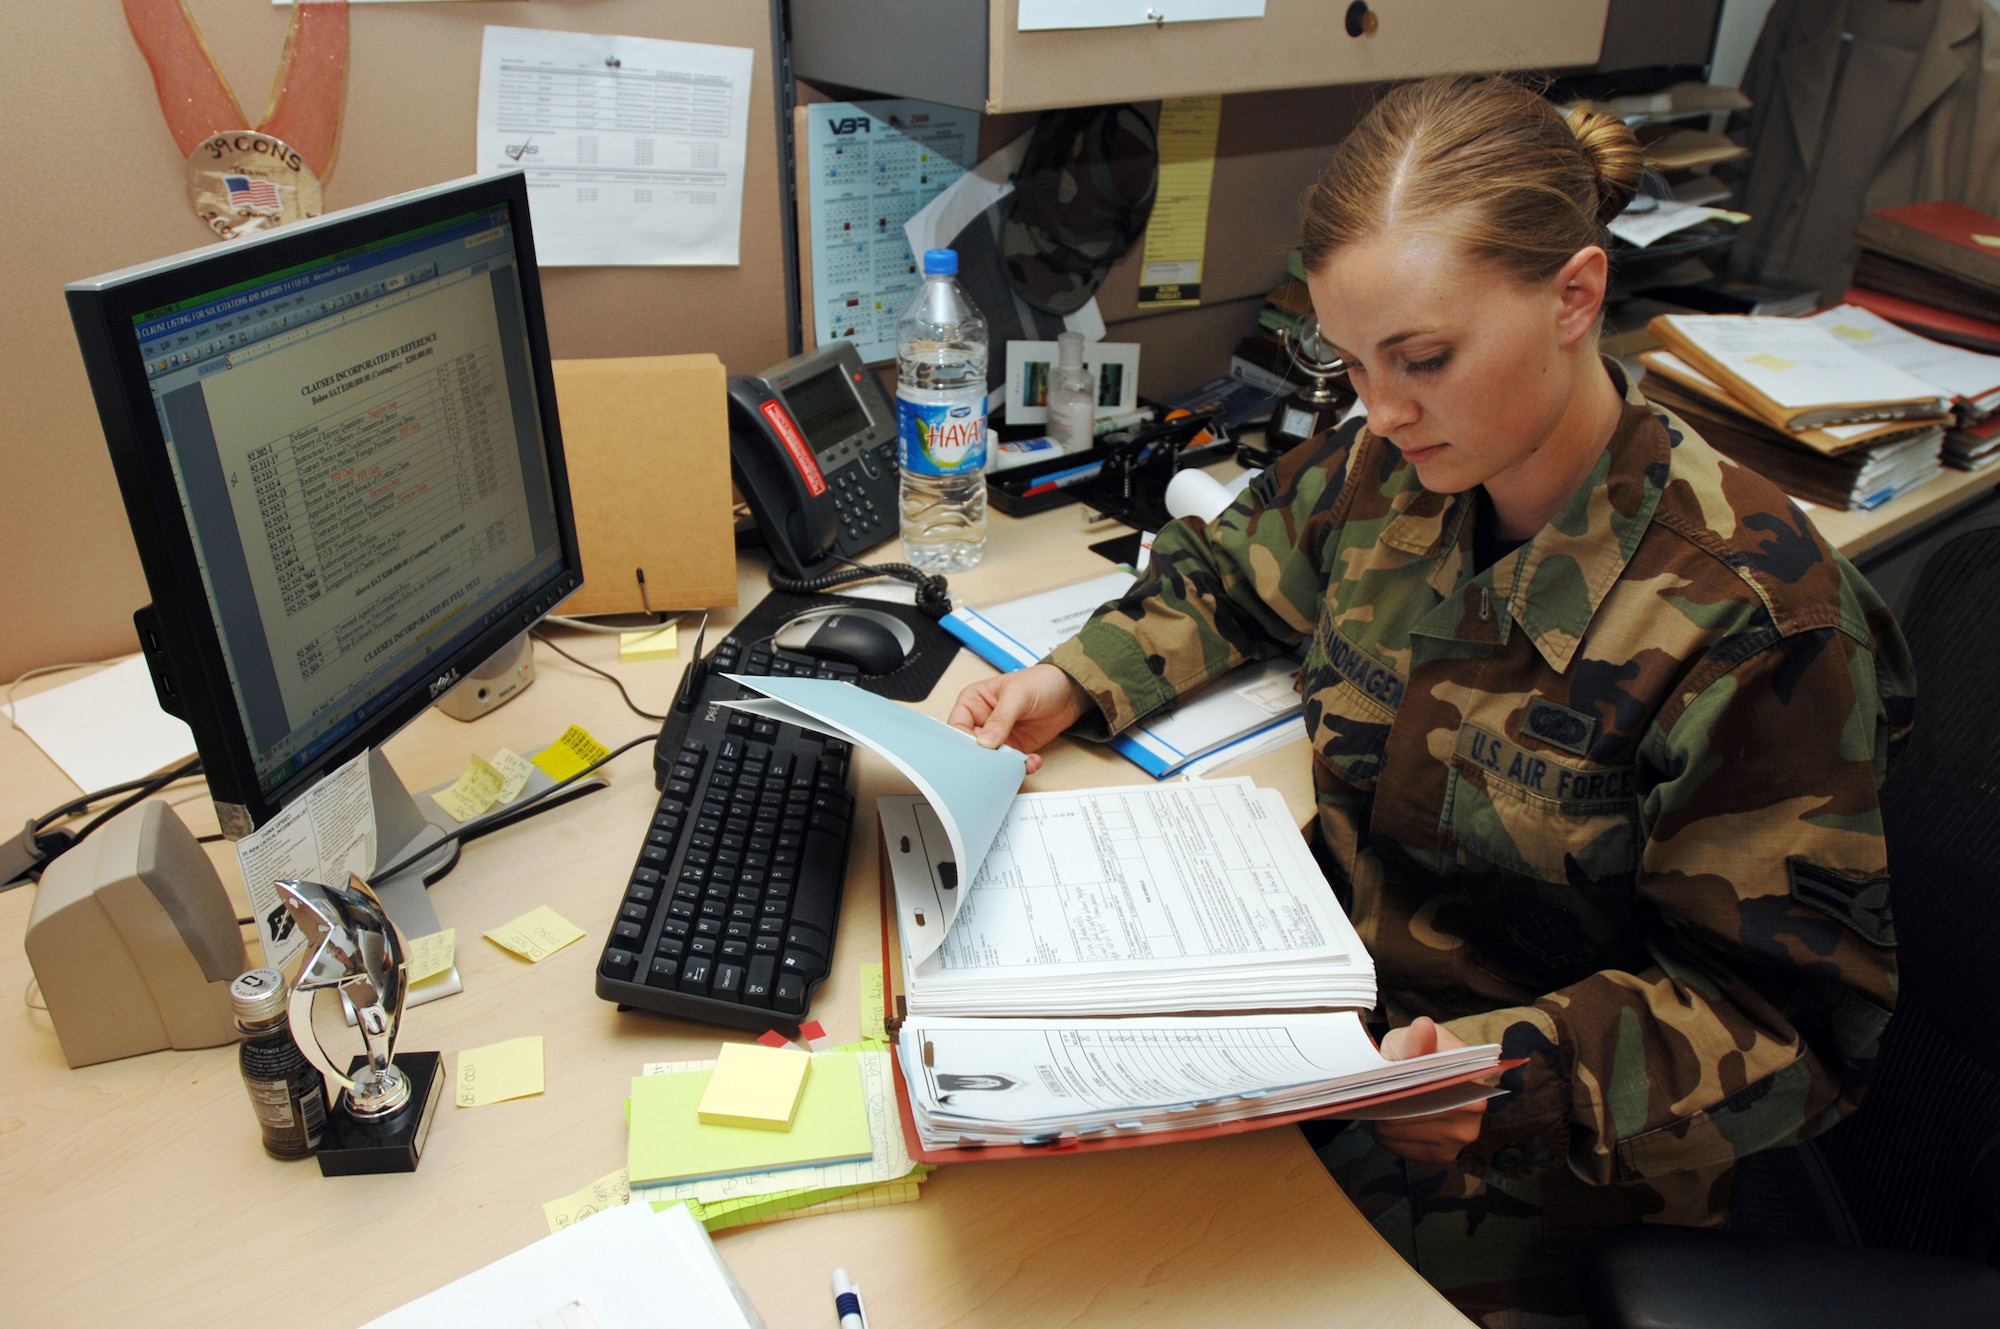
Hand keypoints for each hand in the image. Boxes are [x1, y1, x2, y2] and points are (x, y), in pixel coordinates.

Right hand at [947, 663, 1089, 774]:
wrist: (1071, 691)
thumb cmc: (1041, 681)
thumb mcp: (1017, 695)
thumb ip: (1000, 718)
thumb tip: (984, 742)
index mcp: (973, 702)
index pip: (957, 727)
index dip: (962, 743)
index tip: (975, 753)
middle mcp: (982, 721)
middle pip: (972, 748)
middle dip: (985, 758)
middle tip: (997, 766)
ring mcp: (999, 736)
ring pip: (992, 759)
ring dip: (1006, 765)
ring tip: (1022, 762)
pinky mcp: (1016, 747)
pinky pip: (1012, 763)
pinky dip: (1022, 766)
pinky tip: (1033, 761)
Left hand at [1371, 1017, 1488, 1164]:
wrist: (1421, 1073)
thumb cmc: (1413, 1053)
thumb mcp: (1408, 1039)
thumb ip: (1414, 1039)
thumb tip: (1424, 1027)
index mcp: (1472, 1075)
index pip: (1433, 1088)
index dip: (1403, 1084)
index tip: (1384, 1079)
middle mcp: (1474, 1110)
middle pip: (1416, 1113)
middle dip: (1391, 1101)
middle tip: (1379, 1088)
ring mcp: (1460, 1136)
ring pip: (1403, 1131)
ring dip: (1386, 1118)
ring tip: (1385, 1101)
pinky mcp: (1443, 1154)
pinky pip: (1402, 1148)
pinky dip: (1389, 1135)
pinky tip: (1389, 1119)